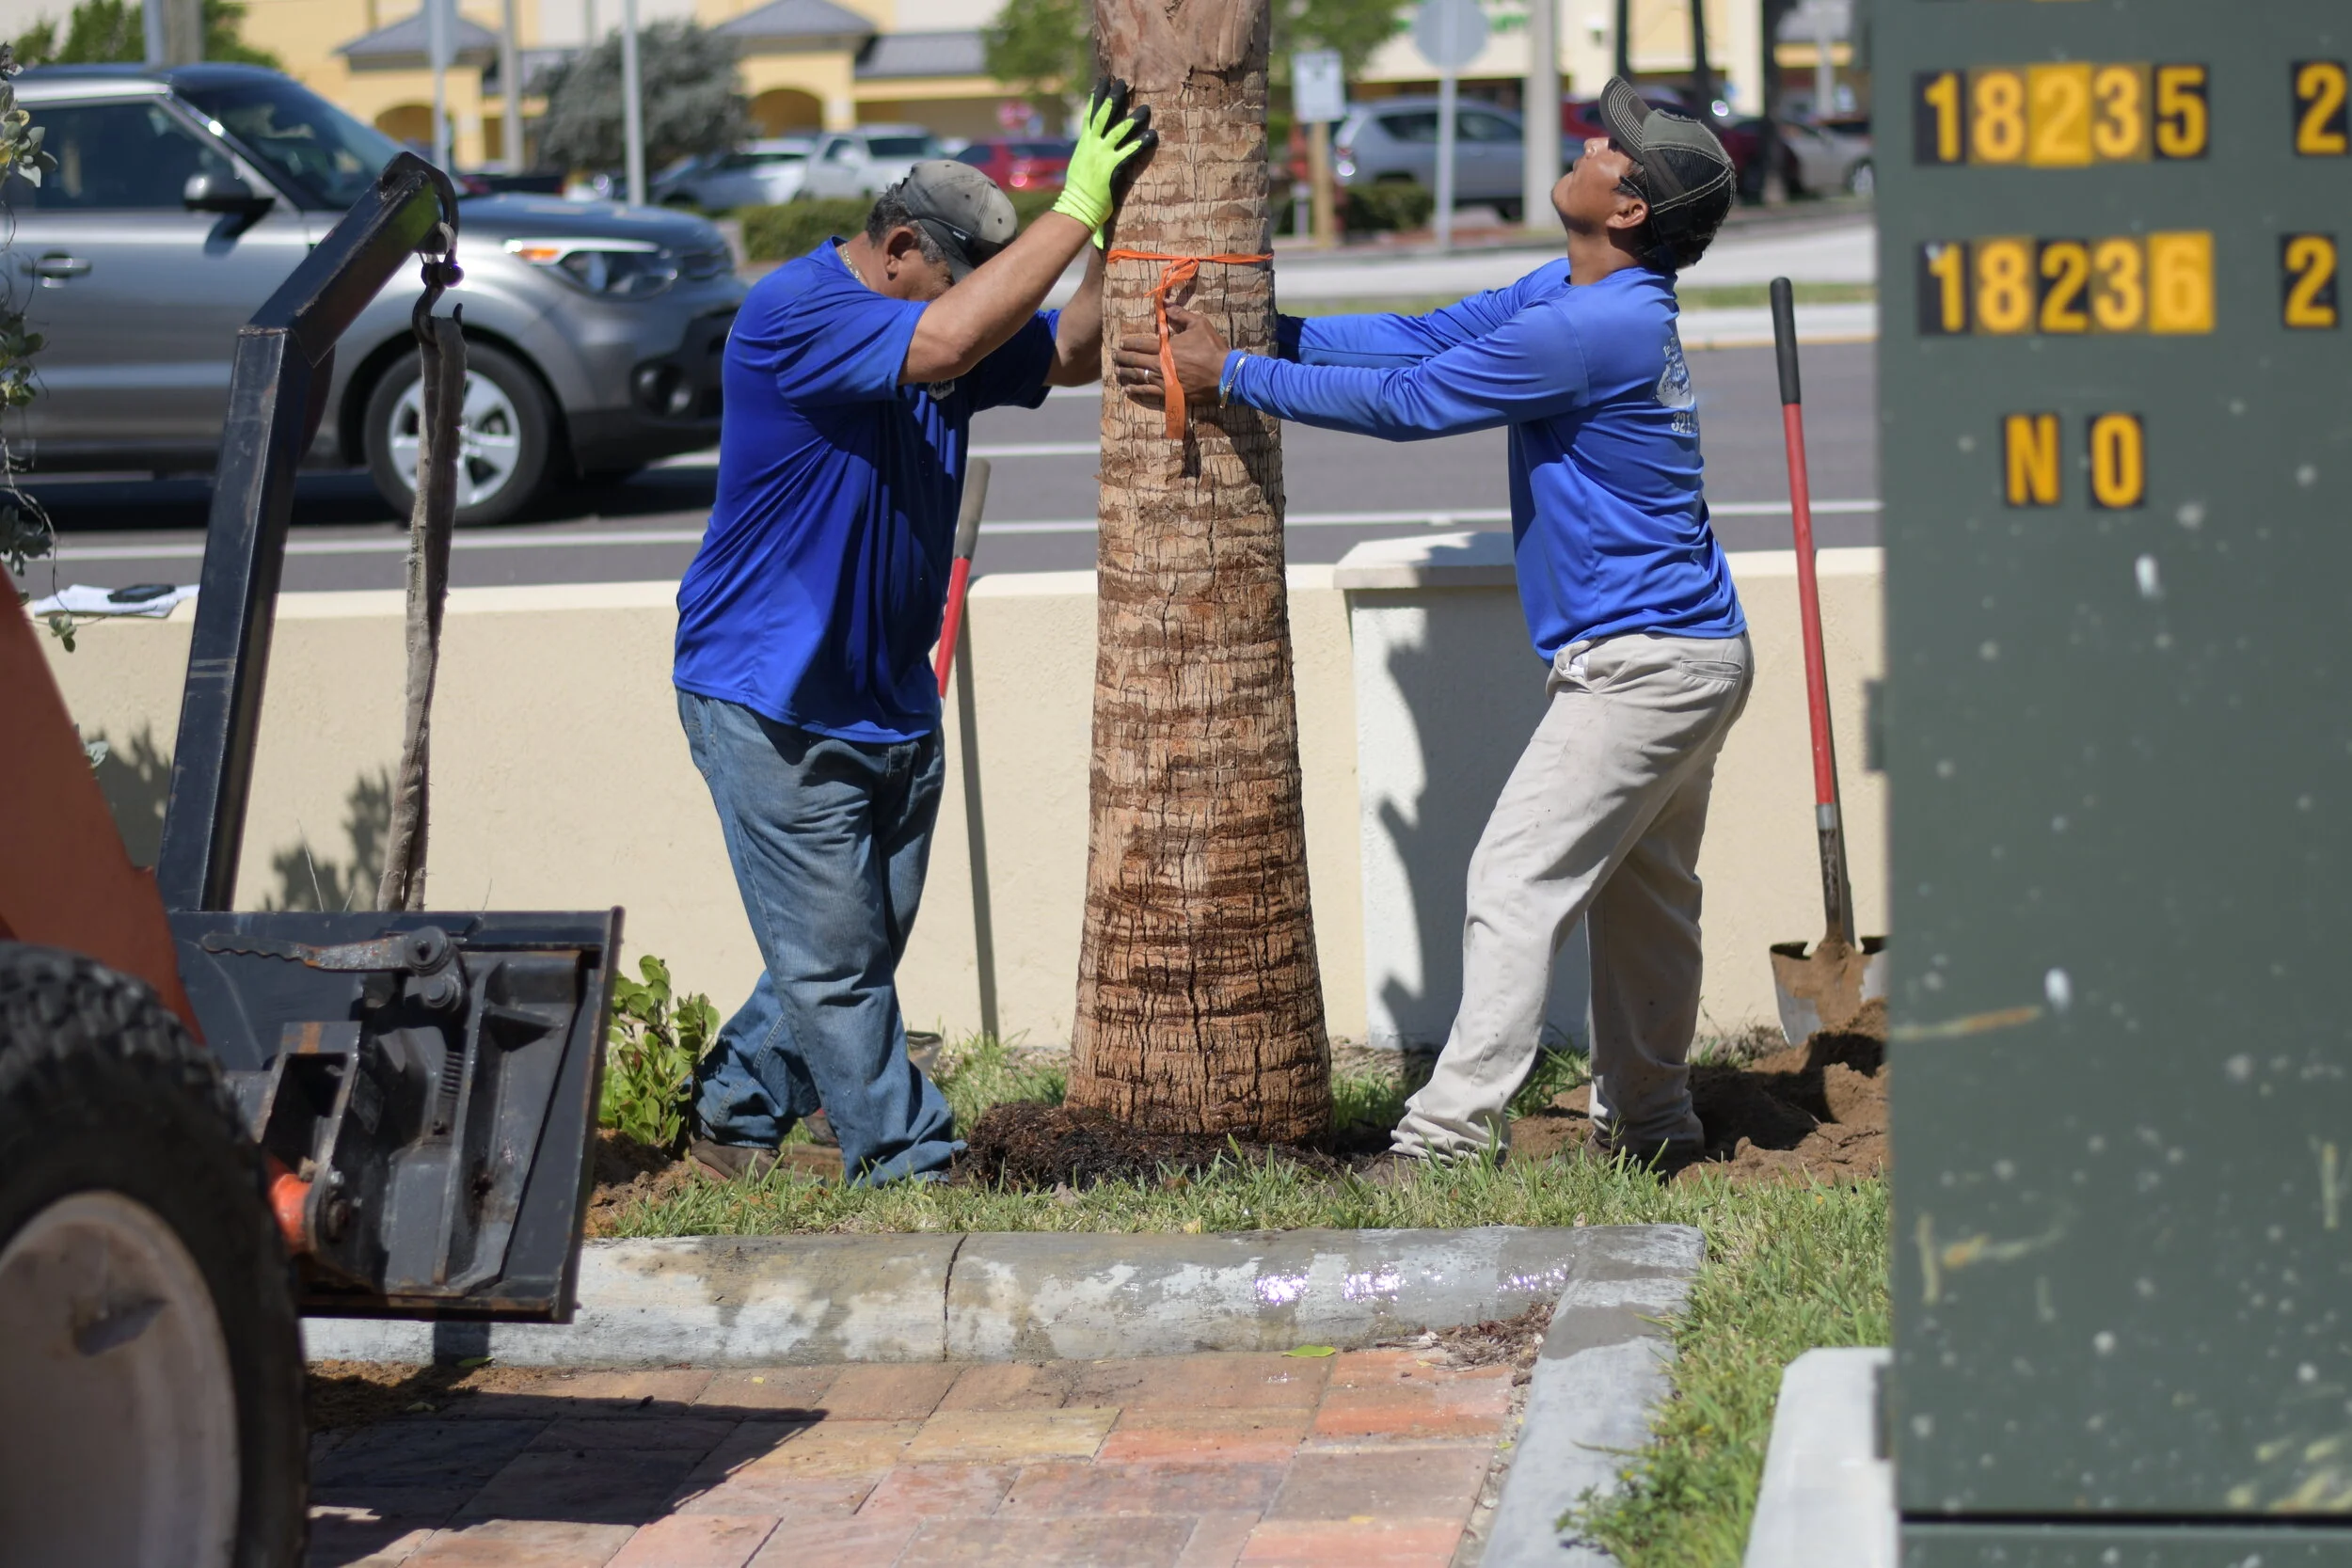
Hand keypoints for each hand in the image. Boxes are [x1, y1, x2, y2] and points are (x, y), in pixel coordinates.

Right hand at [1052, 78, 1156, 243]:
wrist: (1075, 206)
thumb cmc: (1078, 191)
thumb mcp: (1079, 165)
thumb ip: (1088, 152)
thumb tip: (1092, 145)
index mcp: (1084, 143)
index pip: (1090, 114)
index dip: (1096, 97)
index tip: (1102, 81)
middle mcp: (1092, 146)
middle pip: (1103, 115)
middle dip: (1113, 97)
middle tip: (1122, 82)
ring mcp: (1102, 156)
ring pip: (1119, 131)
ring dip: (1133, 119)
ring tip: (1145, 108)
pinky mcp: (1112, 168)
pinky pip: (1129, 152)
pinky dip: (1141, 143)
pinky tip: (1152, 135)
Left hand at [1112, 306, 1229, 408]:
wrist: (1225, 375)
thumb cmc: (1212, 348)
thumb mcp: (1198, 324)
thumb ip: (1179, 314)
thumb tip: (1164, 302)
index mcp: (1165, 346)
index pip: (1141, 343)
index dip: (1129, 343)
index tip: (1121, 342)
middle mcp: (1160, 364)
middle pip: (1136, 360)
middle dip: (1123, 357)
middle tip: (1114, 356)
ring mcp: (1163, 380)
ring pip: (1138, 376)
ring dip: (1126, 373)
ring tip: (1117, 371)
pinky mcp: (1169, 393)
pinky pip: (1147, 392)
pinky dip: (1136, 390)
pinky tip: (1128, 389)